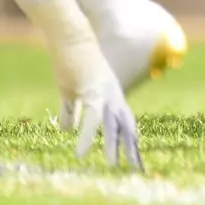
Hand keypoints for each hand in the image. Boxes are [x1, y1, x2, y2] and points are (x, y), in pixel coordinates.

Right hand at [32, 0, 144, 169]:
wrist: (71, 35)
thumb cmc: (70, 61)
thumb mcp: (69, 90)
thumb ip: (71, 110)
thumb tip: (68, 130)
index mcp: (111, 95)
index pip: (125, 121)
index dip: (130, 140)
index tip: (134, 158)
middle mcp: (113, 94)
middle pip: (126, 125)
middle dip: (131, 148)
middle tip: (137, 169)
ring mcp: (104, 92)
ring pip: (111, 124)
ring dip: (111, 146)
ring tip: (112, 166)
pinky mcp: (91, 89)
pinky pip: (90, 117)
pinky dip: (85, 136)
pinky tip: (80, 152)